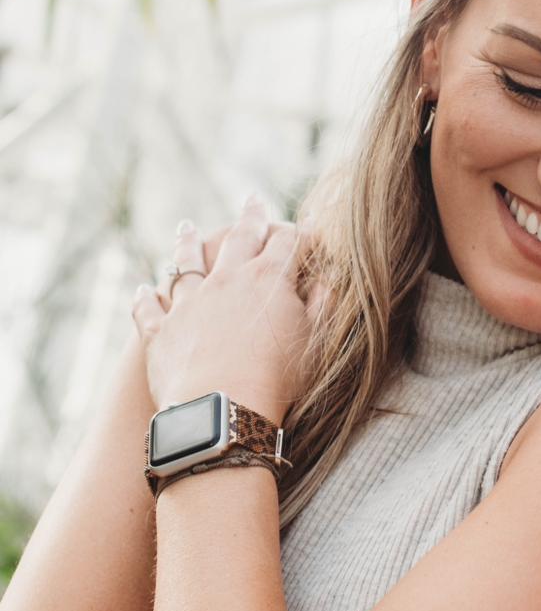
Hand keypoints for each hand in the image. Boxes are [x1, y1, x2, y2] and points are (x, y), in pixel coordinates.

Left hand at [131, 196, 311, 423]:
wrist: (221, 411)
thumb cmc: (278, 380)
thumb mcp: (315, 341)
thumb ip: (322, 304)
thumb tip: (327, 278)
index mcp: (269, 279)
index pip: (286, 242)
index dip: (298, 231)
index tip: (306, 225)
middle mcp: (226, 279)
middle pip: (239, 239)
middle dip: (249, 218)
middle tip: (252, 199)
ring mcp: (189, 303)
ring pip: (185, 263)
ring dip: (186, 243)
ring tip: (186, 227)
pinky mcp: (160, 330)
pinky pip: (149, 307)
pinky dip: (146, 296)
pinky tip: (143, 288)